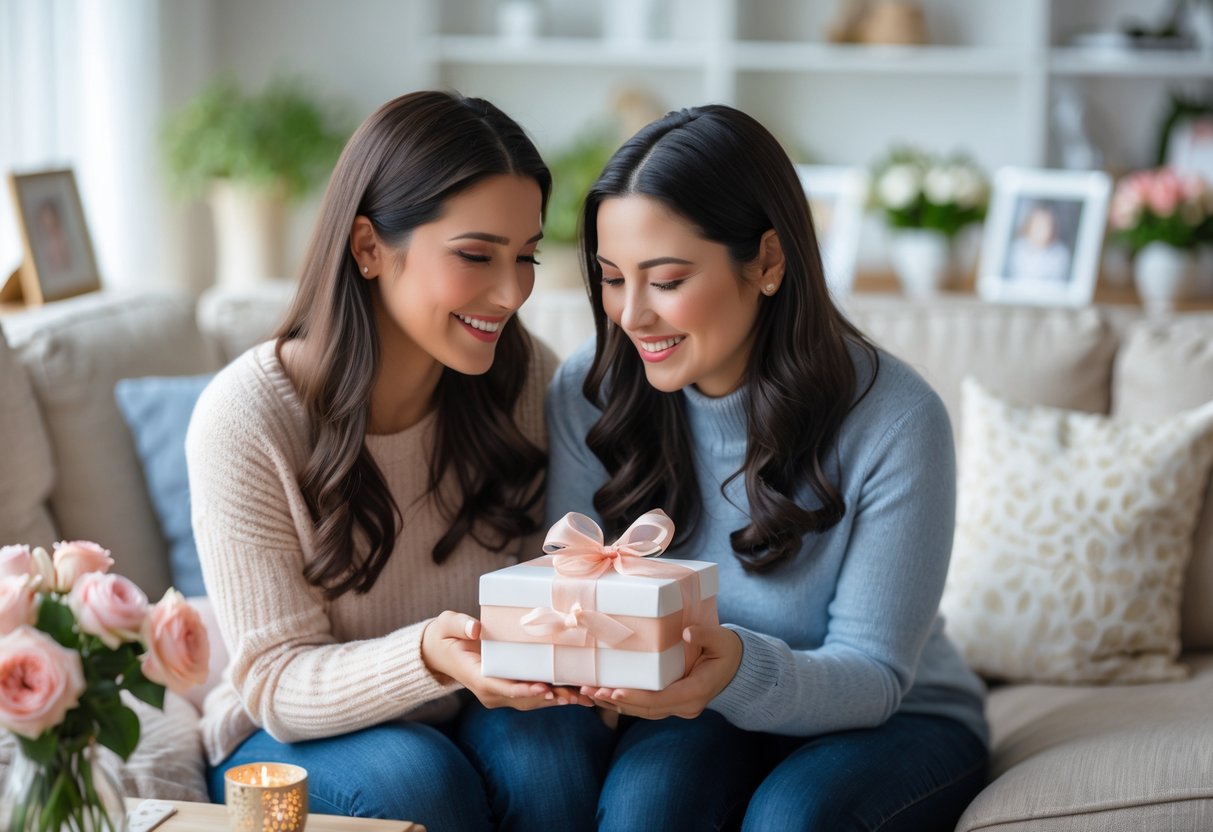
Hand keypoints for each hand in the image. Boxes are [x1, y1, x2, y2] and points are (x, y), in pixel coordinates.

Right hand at [421, 610, 591, 709]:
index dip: (524, 690)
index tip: (545, 688)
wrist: (441, 652)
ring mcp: (500, 694)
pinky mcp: (509, 691)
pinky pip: (533, 696)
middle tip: (576, 696)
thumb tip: (475, 628)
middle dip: (550, 698)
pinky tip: (577, 694)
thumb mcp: (447, 625)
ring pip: (532, 701)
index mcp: (476, 677)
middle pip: (524, 699)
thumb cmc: (446, 635)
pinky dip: (554, 695)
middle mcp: (490, 692)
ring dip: (557, 700)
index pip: (502, 687)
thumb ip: (460, 625)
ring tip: (584, 698)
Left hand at [581, 624, 742, 718]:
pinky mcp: (671, 702)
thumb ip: (706, 635)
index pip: (660, 700)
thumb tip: (687, 633)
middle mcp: (685, 706)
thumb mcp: (723, 640)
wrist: (737, 667)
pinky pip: (645, 706)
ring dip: (615, 703)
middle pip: (645, 709)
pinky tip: (603, 693)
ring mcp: (678, 707)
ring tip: (588, 692)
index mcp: (695, 693)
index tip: (613, 690)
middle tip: (589, 690)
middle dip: (616, 701)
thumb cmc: (728, 650)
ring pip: (642, 711)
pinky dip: (624, 701)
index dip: (635, 697)